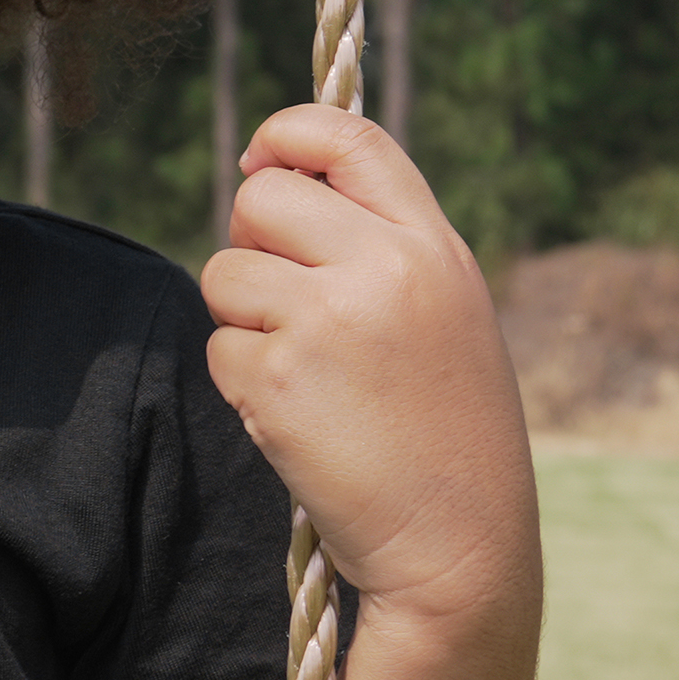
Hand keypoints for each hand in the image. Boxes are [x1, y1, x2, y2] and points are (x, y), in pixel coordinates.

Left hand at [200, 102, 536, 619]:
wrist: (460, 546)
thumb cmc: (448, 435)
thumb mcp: (444, 316)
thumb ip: (379, 248)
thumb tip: (269, 185)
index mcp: (433, 247)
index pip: (348, 134)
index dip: (286, 133)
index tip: (258, 159)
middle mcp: (386, 268)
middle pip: (262, 198)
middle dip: (250, 243)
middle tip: (281, 305)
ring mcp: (328, 320)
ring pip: (225, 275)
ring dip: (243, 324)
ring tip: (306, 377)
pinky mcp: (278, 380)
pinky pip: (218, 352)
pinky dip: (242, 387)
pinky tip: (298, 422)